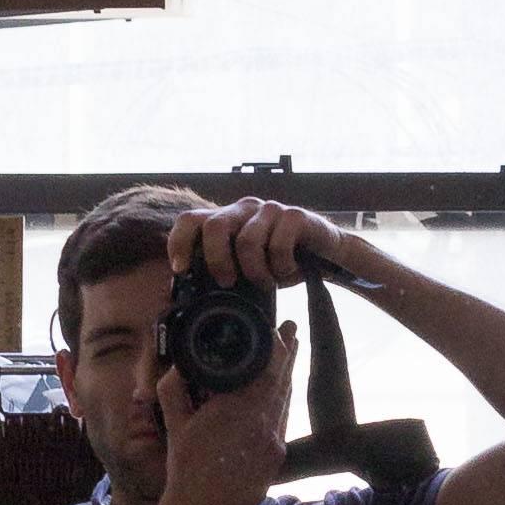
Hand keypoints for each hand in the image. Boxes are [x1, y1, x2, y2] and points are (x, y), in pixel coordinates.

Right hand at [155, 324, 298, 504]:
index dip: (275, 347)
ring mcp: (273, 441)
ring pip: (285, 401)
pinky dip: (282, 404)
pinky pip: (282, 423)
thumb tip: (177, 366)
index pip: (266, 368)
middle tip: (294, 331)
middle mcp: (262, 421)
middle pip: (282, 380)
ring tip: (290, 357)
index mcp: (237, 407)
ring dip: (286, 378)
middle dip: (288, 354)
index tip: (277, 330)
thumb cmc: (185, 466)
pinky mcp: (276, 458)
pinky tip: (279, 397)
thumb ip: (173, 388)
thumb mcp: (173, 422)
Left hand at [168, 195, 364, 290]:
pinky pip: (279, 244)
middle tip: (228, 282)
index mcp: (226, 219)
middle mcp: (244, 208)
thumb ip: (221, 272)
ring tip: (267, 282)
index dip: (179, 243)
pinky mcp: (295, 215)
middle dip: (217, 261)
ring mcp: (269, 209)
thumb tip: (190, 295)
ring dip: (256, 271)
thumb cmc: (278, 263)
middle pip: (214, 226)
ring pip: (247, 240)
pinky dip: (281, 266)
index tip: (180, 270)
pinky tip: (287, 271)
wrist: (325, 255)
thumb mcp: (245, 270)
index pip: (190, 220)